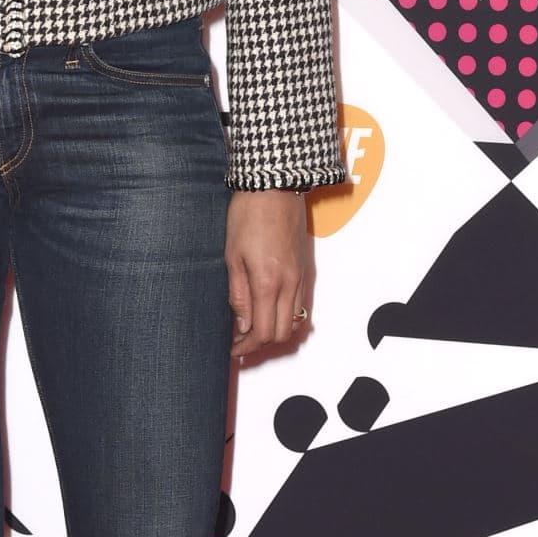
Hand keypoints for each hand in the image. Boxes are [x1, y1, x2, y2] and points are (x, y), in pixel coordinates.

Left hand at [226, 191, 311, 361]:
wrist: (275, 187)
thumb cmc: (248, 215)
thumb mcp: (232, 256)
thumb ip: (239, 295)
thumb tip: (241, 325)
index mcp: (269, 282)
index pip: (262, 332)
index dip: (246, 346)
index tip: (232, 349)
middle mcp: (291, 284)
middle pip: (281, 334)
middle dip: (260, 344)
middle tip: (239, 341)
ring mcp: (302, 278)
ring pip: (295, 323)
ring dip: (274, 332)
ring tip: (251, 328)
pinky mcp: (305, 270)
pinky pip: (301, 306)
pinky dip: (285, 318)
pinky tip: (267, 311)